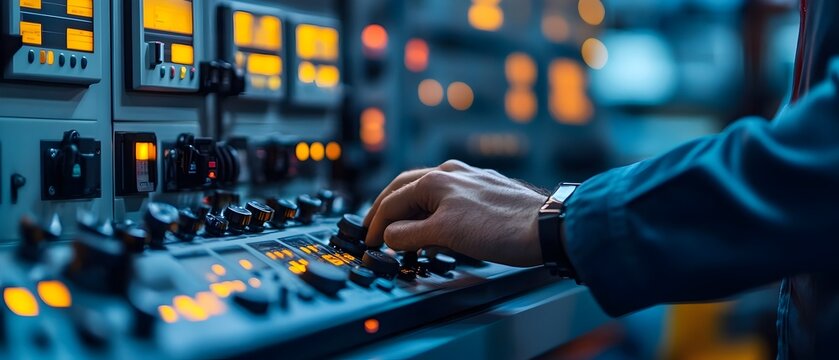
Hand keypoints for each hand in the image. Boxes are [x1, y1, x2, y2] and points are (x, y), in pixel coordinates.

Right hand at [363, 160, 547, 266]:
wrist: (547, 227)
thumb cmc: (501, 228)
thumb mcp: (445, 235)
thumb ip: (411, 235)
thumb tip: (389, 236)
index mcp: (436, 180)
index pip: (392, 200)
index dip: (376, 224)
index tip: (369, 241)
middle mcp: (451, 173)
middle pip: (405, 188)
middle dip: (387, 208)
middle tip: (373, 227)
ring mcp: (470, 179)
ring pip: (427, 191)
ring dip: (410, 209)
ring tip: (402, 229)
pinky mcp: (486, 190)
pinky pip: (448, 197)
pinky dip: (432, 211)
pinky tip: (437, 225)